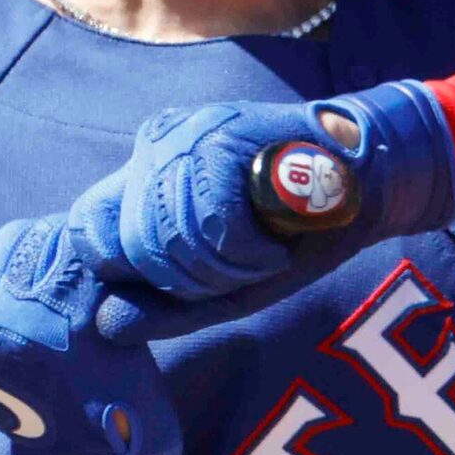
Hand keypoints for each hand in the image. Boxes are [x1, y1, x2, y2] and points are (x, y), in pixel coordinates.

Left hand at [71, 82, 454, 302]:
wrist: (365, 188)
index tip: (184, 282)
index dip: (125, 270)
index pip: (89, 229)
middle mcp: (153, 150)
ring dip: (224, 266)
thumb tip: (107, 323)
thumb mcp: (221, 285)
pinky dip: (248, 250)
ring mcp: (183, 135)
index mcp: (143, 182)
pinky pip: (210, 221)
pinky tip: (274, 241)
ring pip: (165, 235)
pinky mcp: (220, 131)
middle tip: (238, 268)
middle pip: (128, 243)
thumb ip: (162, 307)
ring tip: (261, 251)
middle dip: (188, 278)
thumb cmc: (290, 236)